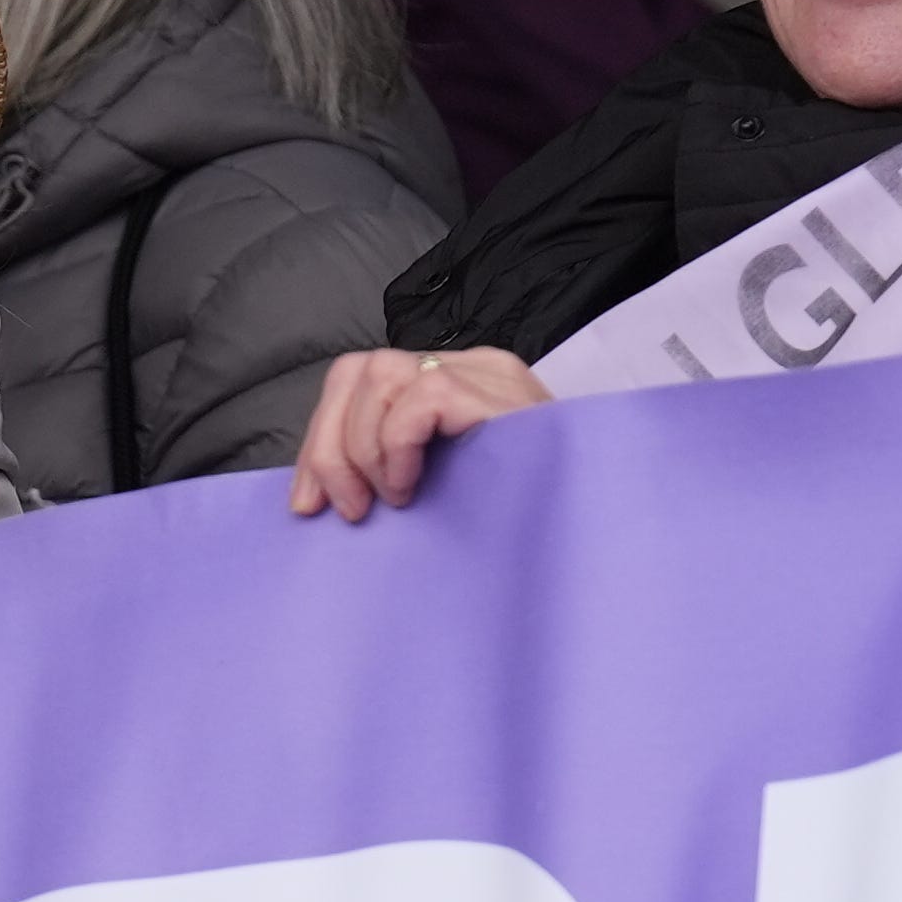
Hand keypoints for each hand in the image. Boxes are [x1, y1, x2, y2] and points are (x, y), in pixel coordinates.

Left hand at [287, 346, 552, 522]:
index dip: (320, 440)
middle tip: (342, 508)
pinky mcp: (500, 393)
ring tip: (386, 499)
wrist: (594, 533)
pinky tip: (408, 485)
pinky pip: (420, 395)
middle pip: (357, 371)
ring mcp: (488, 375)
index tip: (306, 504)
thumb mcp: (448, 491)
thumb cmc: (524, 523)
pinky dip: (396, 442)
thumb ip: (396, 472)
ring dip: (360, 446)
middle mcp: (471, 369)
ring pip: (379, 374)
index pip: (358, 381)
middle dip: (327, 444)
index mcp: (454, 386)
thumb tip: (317, 495)